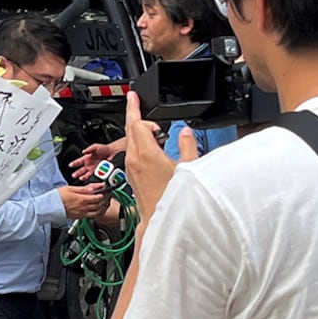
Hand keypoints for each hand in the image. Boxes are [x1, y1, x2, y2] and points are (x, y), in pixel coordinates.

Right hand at [58, 183, 111, 219]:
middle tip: (107, 195)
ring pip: (98, 212)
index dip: (104, 194)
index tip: (106, 190)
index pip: (98, 197)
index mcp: (82, 200)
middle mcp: (84, 208)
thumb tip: (95, 187)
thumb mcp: (71, 188)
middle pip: (100, 205)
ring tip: (105, 202)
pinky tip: (99, 209)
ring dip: (103, 207)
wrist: (50, 207)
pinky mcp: (80, 217)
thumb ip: (85, 188)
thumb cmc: (58, 197)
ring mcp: (82, 214)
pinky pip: (92, 216)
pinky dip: (98, 213)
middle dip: (105, 200)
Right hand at [70, 142, 115, 181]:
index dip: (74, 163)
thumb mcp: (95, 147)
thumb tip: (84, 151)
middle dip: (77, 173)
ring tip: (80, 178)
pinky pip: (93, 176)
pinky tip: (89, 179)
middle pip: (81, 170)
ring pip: (86, 174)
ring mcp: (93, 169)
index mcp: (86, 158)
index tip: (70, 165)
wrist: (112, 152)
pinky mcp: (98, 172)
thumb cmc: (103, 148)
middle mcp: (88, 164)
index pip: (78, 162)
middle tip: (73, 175)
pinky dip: (91, 178)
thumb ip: (89, 149)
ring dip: (83, 177)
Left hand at [123, 92, 181, 215]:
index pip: (137, 123)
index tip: (135, 97)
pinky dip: (138, 143)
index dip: (139, 110)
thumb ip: (188, 145)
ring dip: (136, 129)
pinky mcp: (131, 176)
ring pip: (129, 141)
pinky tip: (148, 144)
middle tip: (133, 99)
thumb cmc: (171, 199)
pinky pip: (131, 153)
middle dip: (132, 113)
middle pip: (130, 129)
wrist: (159, 220)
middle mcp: (134, 159)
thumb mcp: (188, 168)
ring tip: (144, 121)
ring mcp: (131, 168)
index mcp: (145, 153)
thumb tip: (186, 132)